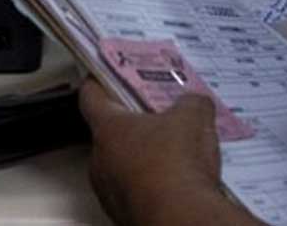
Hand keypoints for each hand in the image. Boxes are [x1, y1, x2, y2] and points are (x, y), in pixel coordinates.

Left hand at [80, 81, 253, 225]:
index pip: (91, 97)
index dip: (98, 83)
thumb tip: (196, 102)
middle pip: (110, 134)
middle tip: (156, 116)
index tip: (103, 75)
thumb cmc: (176, 165)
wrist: (181, 220)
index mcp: (108, 129)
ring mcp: (110, 192)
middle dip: (133, 125)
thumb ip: (192, 104)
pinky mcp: (124, 215)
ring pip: (122, 166)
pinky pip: (135, 192)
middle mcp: (100, 161)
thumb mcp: (193, 119)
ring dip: (142, 159)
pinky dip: (152, 186)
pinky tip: (177, 184)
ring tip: (174, 153)